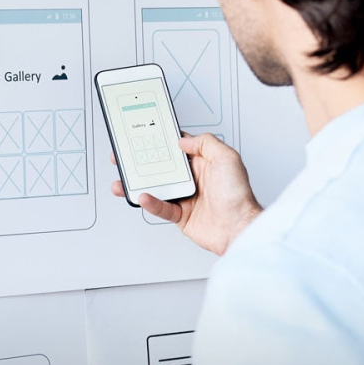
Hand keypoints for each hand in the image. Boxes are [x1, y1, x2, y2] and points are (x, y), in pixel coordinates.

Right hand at [110, 132, 261, 254]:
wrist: (239, 228)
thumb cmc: (239, 196)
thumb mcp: (227, 158)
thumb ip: (206, 143)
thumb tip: (184, 140)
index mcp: (204, 164)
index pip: (179, 149)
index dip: (163, 142)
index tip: (146, 136)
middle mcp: (194, 180)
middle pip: (162, 167)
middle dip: (142, 162)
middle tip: (126, 157)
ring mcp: (186, 198)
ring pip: (157, 188)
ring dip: (139, 184)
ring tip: (124, 180)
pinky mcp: (181, 215)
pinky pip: (161, 207)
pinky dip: (150, 202)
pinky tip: (143, 196)